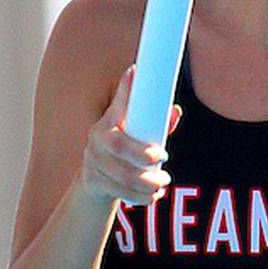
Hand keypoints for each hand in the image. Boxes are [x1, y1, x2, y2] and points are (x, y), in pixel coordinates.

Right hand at [80, 65, 182, 206]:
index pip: (117, 103)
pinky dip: (142, 197)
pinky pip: (120, 192)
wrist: (96, 182)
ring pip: (123, 174)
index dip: (124, 89)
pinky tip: (153, 196)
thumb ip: (155, 126)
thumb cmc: (122, 153)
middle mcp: (96, 137)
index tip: (134, 72)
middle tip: (164, 157)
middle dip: (144, 153)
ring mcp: (92, 160)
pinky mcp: (92, 181)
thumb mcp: (136, 137)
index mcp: (108, 121)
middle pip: (120, 146)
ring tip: (163, 182)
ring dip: (148, 181)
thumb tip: (175, 112)